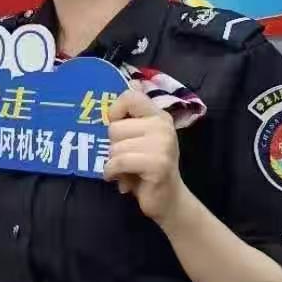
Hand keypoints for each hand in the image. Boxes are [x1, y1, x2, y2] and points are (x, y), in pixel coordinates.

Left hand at [102, 88, 184, 223]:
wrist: (168, 200)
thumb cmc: (147, 169)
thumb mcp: (140, 139)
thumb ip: (134, 116)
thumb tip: (133, 81)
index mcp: (159, 116)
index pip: (131, 96)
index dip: (115, 110)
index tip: (116, 126)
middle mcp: (163, 126)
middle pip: (115, 128)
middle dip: (113, 147)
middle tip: (125, 159)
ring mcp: (162, 144)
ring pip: (115, 147)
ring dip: (113, 163)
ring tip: (125, 171)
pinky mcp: (157, 164)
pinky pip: (120, 162)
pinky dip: (112, 172)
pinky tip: (119, 179)